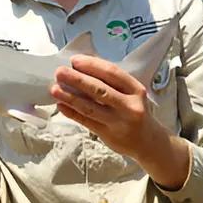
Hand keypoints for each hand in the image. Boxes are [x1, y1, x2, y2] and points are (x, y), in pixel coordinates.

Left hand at [50, 54, 189, 188]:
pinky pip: (86, 122)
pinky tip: (61, 106)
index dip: (92, 65)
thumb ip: (112, 81)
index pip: (112, 73)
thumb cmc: (135, 110)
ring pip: (90, 107)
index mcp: (135, 89)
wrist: (148, 141)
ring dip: (70, 97)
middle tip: (59, 72)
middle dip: (77, 79)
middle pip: (99, 90)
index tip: (74, 60)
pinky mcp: (109, 135)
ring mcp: (119, 122)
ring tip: (54, 89)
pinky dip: (72, 113)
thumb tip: (82, 66)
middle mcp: (129, 105)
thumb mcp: (131, 93)